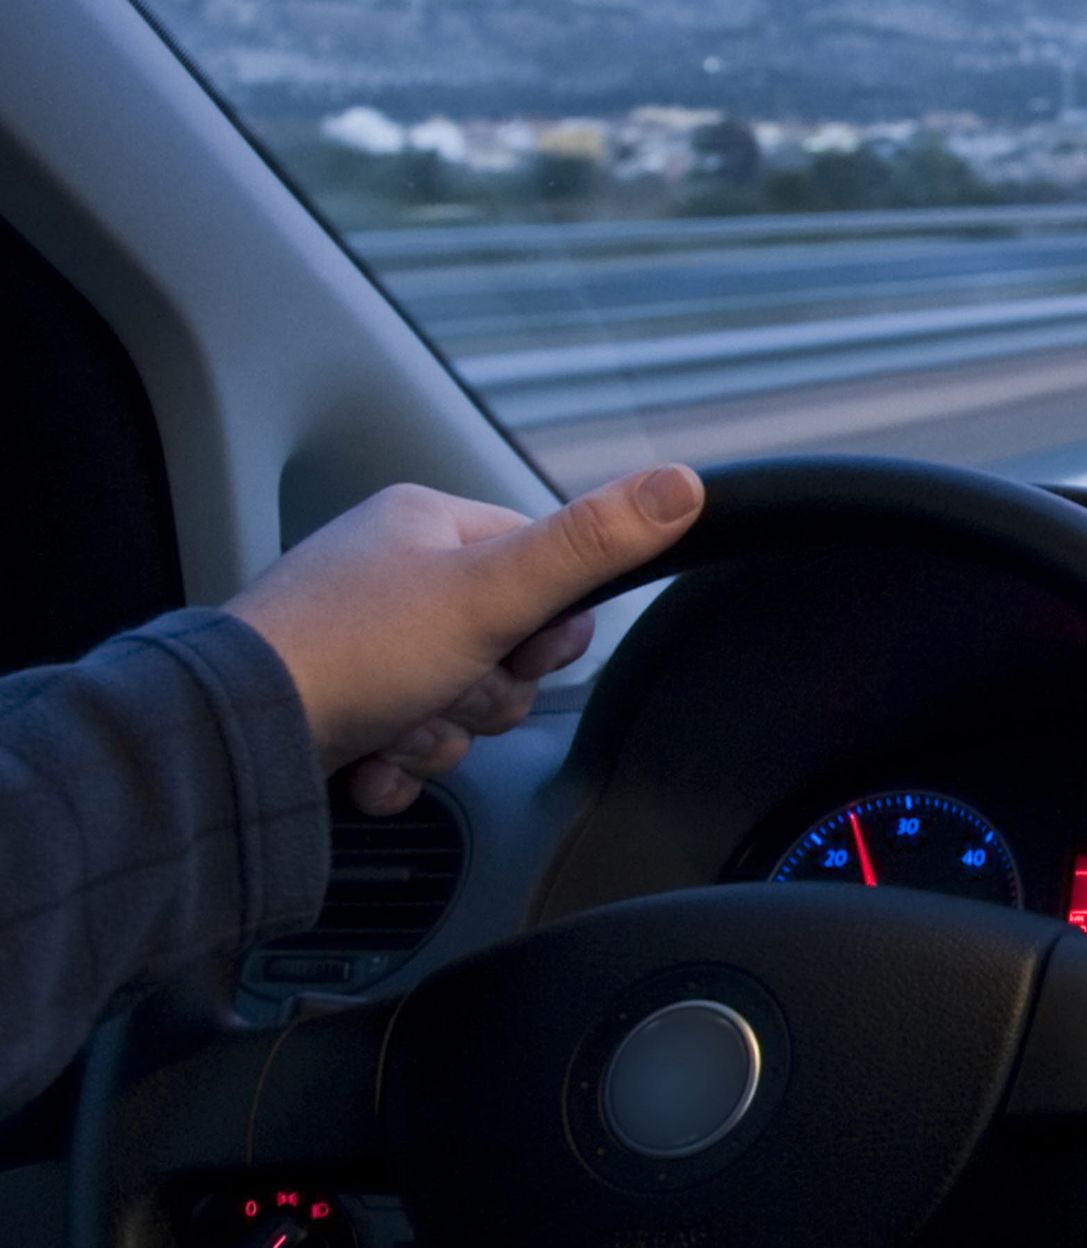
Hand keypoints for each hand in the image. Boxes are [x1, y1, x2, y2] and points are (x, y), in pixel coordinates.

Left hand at [223, 466, 703, 813]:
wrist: (240, 735)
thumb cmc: (355, 651)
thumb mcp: (493, 593)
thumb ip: (591, 545)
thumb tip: (684, 484)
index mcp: (424, 523)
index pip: (539, 568)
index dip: (547, 627)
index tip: (520, 649)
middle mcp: (386, 571)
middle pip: (501, 644)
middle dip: (486, 691)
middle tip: (448, 691)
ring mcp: (354, 640)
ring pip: (455, 699)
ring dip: (441, 734)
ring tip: (397, 728)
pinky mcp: (329, 702)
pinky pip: (401, 738)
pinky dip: (397, 763)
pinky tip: (373, 762)